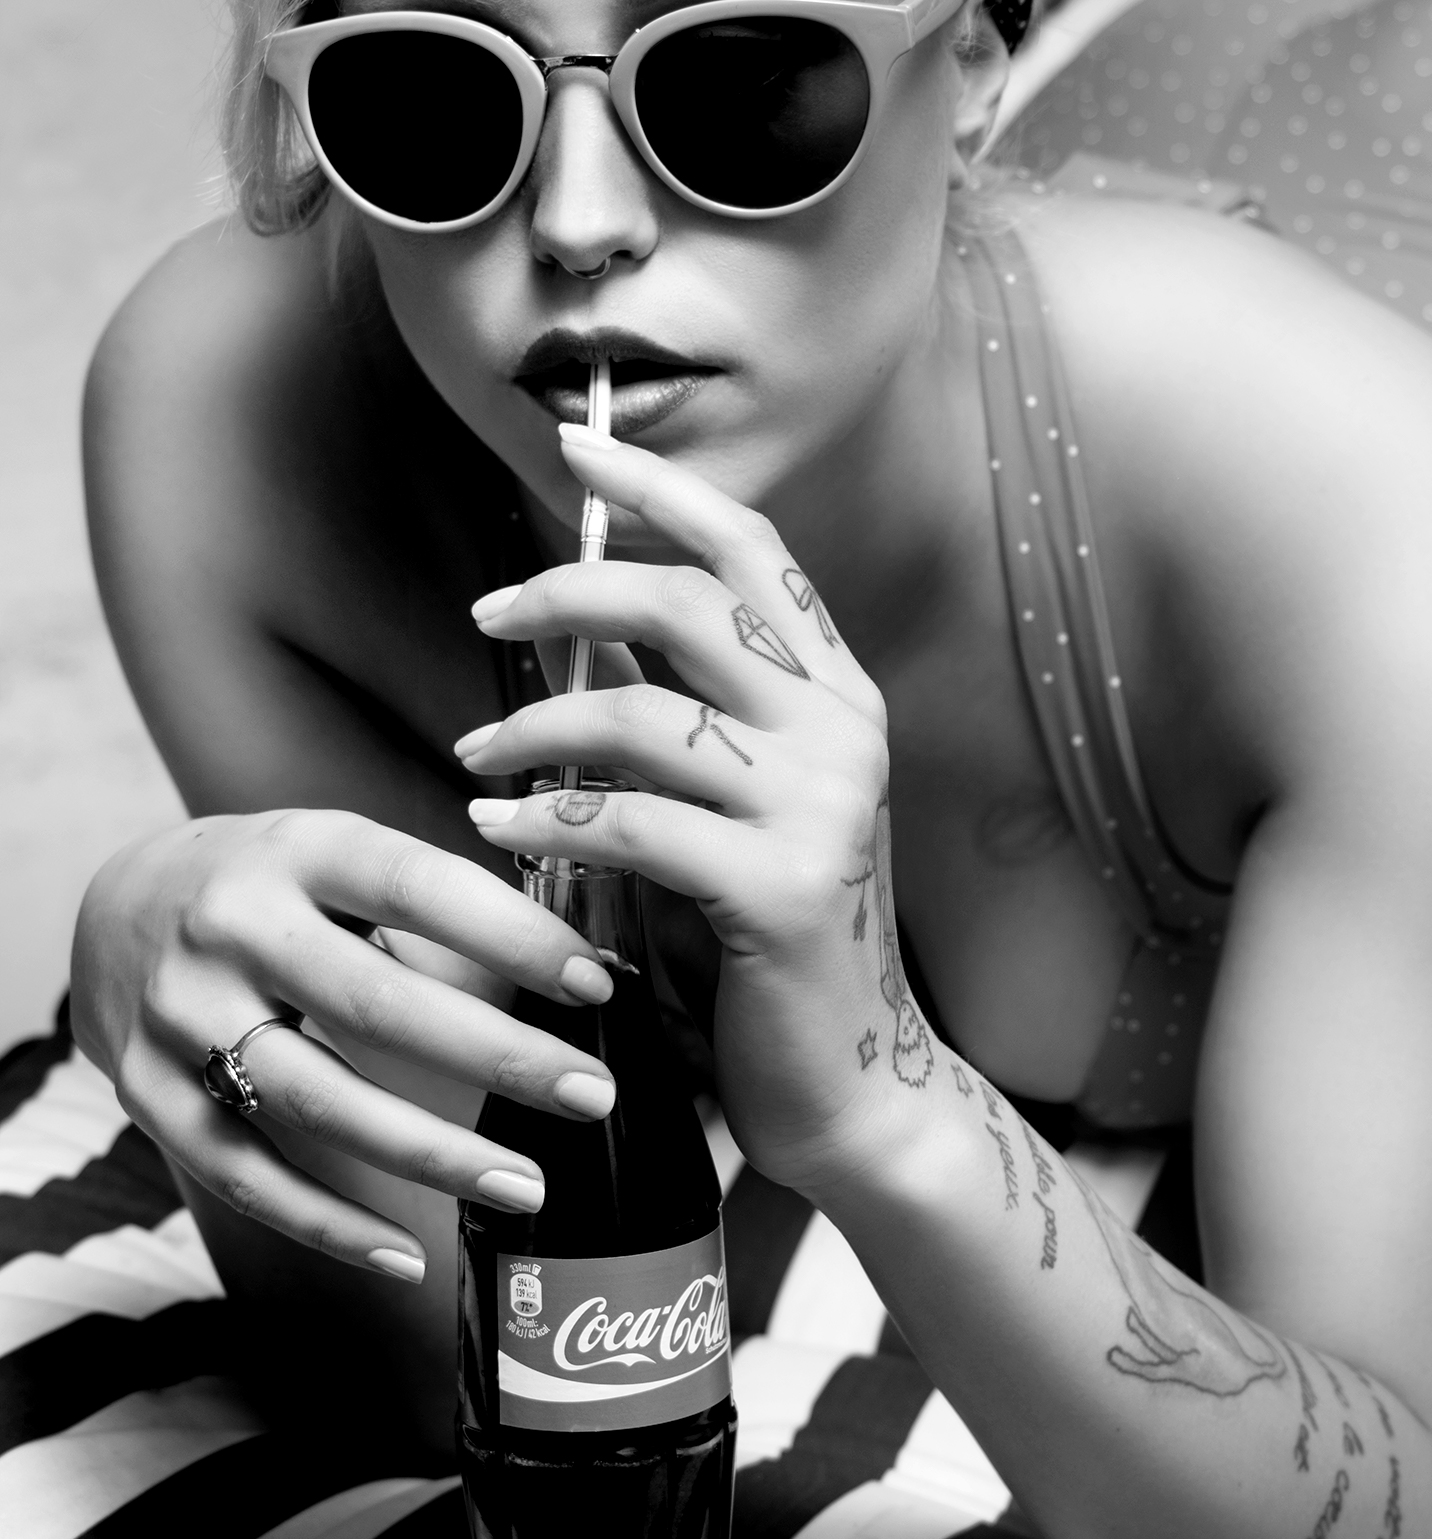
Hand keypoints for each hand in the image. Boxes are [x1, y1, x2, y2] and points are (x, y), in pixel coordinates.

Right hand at [71, 811, 620, 1279]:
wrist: (115, 904)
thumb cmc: (276, 885)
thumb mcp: (343, 854)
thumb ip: (437, 903)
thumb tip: (580, 974)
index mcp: (299, 851)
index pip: (418, 887)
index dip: (513, 937)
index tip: (597, 987)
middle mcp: (229, 927)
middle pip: (375, 1006)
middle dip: (497, 1057)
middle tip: (591, 1095)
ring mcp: (180, 1014)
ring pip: (317, 1101)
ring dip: (431, 1155)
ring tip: (526, 1185)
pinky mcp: (147, 1092)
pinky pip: (245, 1175)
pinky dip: (329, 1223)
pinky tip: (408, 1255)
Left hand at [457, 425, 936, 1189]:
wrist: (847, 1088)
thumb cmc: (766, 949)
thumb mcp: (730, 808)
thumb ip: (681, 720)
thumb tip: (579, 630)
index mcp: (839, 698)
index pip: (752, 552)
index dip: (658, 490)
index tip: (572, 449)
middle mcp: (846, 734)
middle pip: (688, 605)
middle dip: (567, 594)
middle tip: (488, 615)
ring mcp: (824, 810)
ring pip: (643, 716)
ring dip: (535, 729)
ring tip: (477, 758)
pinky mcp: (784, 889)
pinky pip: (632, 824)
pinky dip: (547, 820)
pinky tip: (500, 827)